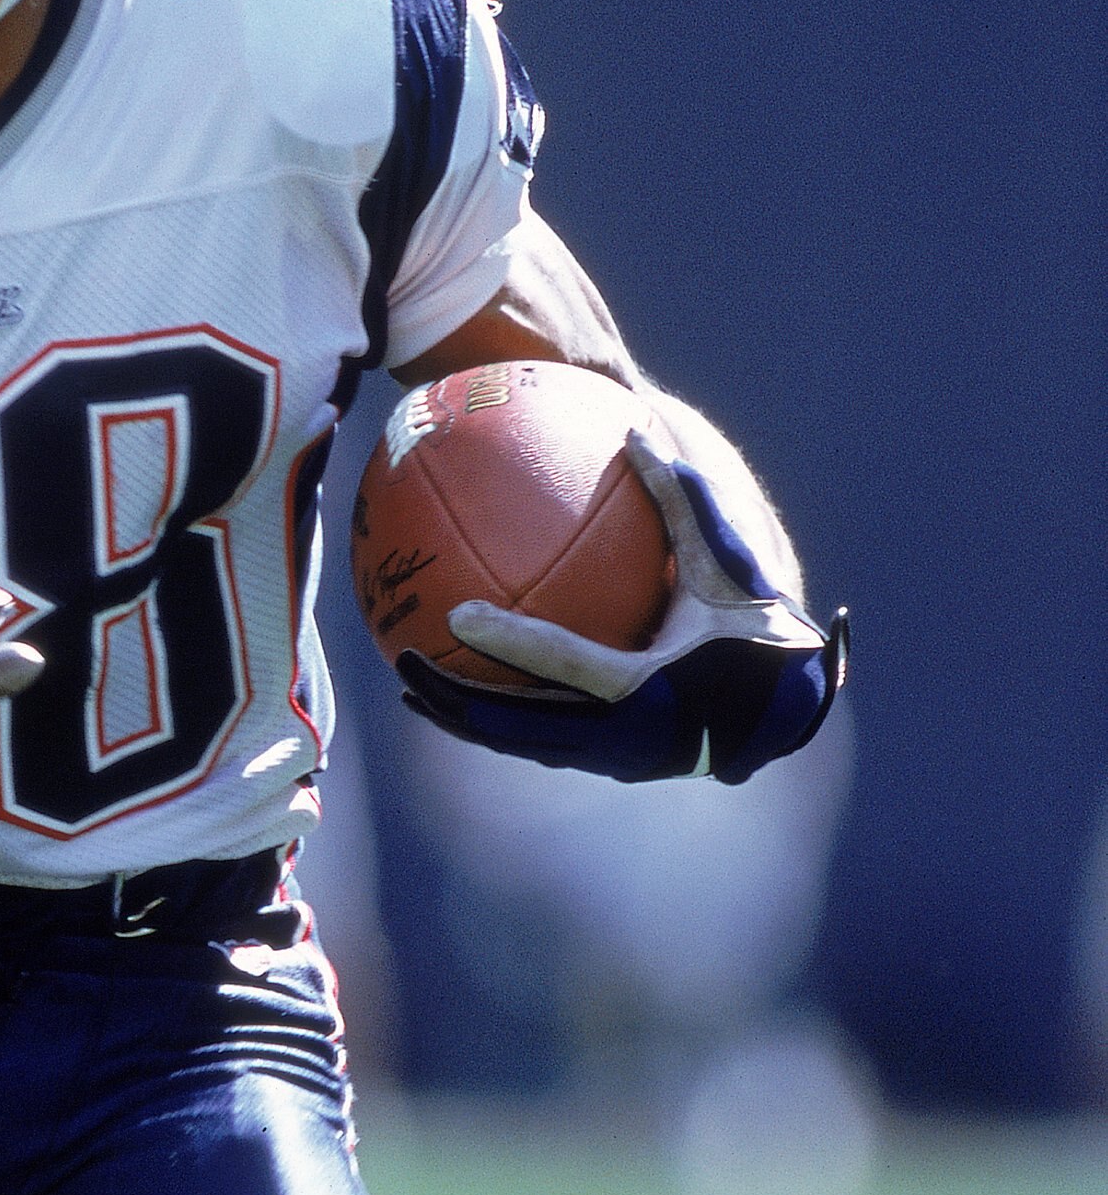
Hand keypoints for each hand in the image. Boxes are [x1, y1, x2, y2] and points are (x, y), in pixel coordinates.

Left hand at [395, 432, 847, 783]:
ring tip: (411, 685)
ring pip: (518, 742)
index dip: (508, 639)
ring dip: (463, 717)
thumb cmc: (760, 631)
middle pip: (516, 725)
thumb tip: (636, 429)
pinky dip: (495, 720)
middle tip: (403, 661)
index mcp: (652, 687)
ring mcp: (612, 760)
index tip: (455, 613)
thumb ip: (683, 499)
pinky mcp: (606, 765)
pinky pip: (537, 740)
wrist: (791, 710)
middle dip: (454, 697)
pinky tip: (458, 690)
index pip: (565, 661)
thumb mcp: (728, 563)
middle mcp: (625, 737)